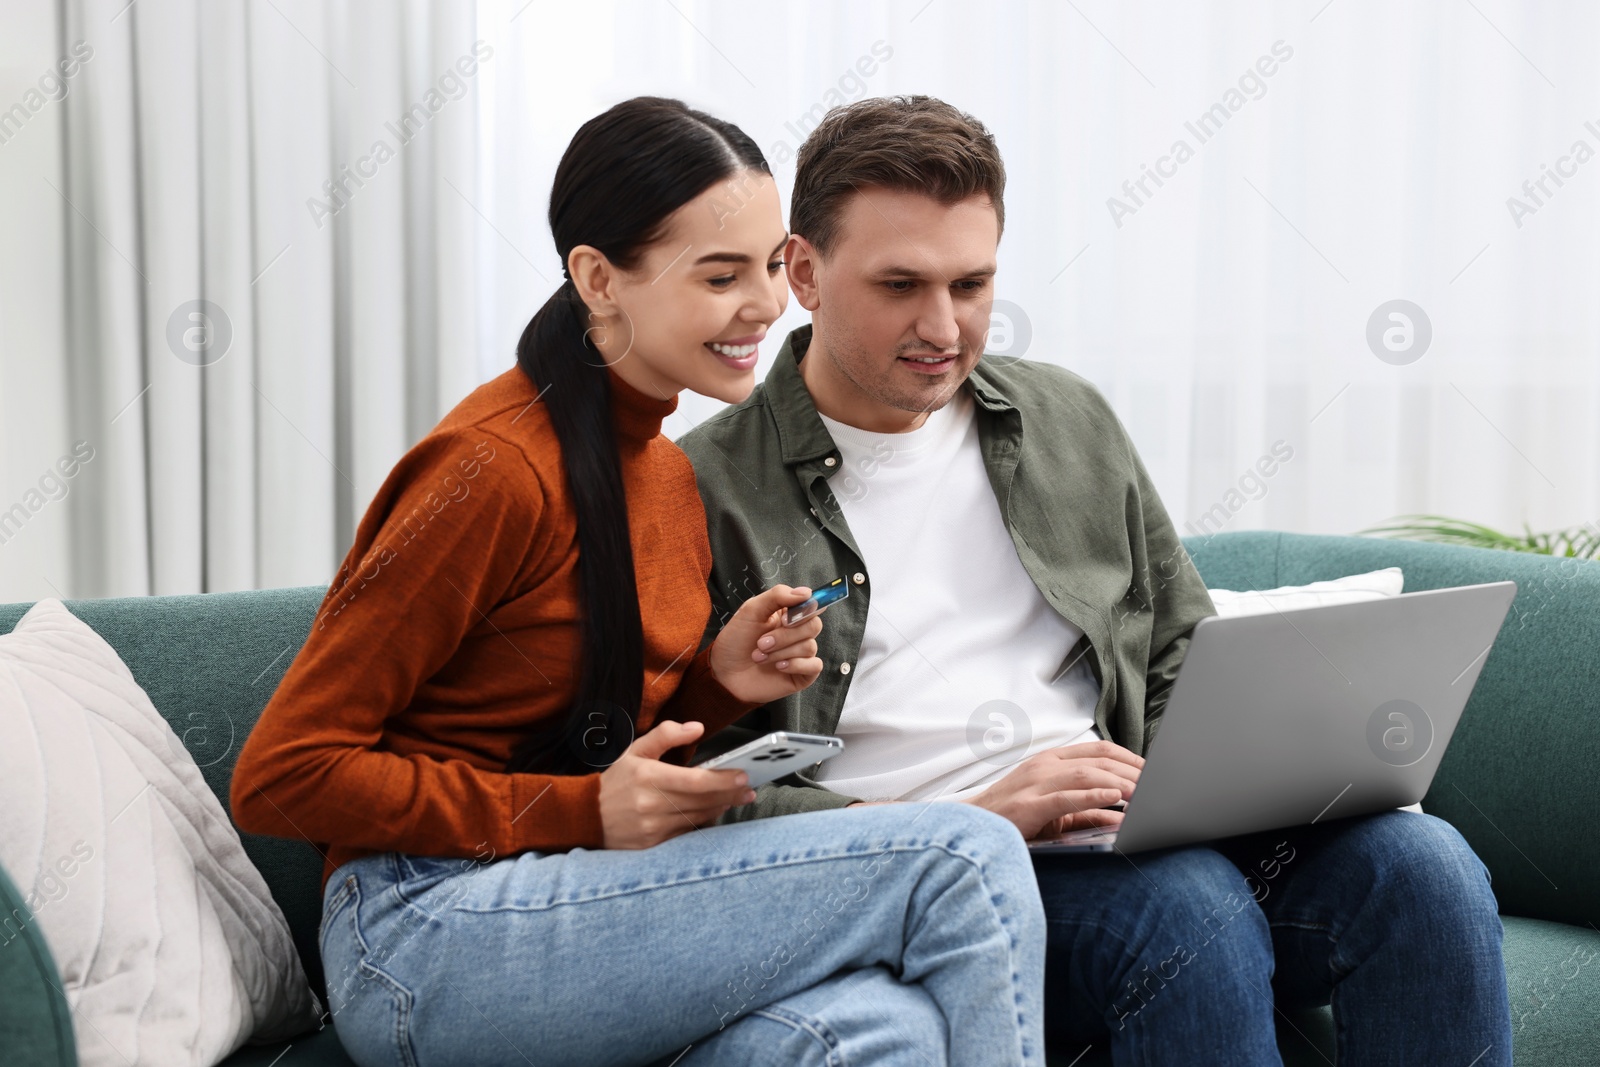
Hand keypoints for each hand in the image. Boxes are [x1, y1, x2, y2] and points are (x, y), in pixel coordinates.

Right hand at [598, 721, 756, 848]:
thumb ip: (666, 735)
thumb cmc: (615, 781)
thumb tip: (697, 727)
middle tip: (748, 789)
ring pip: (697, 818)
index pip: (695, 781)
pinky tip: (714, 812)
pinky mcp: (653, 844)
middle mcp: (651, 804)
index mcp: (648, 777)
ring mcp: (652, 827)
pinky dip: (703, 821)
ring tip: (738, 798)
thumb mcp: (635, 750)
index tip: (742, 776)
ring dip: (721, 808)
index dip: (722, 780)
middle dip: (729, 795)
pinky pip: (686, 833)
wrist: (585, 817)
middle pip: (701, 801)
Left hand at [708, 585, 824, 703]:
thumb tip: (806, 593)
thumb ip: (777, 596)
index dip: (803, 611)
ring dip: (781, 652)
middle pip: (813, 625)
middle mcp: (797, 633)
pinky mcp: (802, 674)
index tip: (782, 620)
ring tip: (759, 657)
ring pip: (809, 646)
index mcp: (788, 614)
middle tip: (761, 643)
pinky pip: (815, 665)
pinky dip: (796, 665)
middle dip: (785, 636)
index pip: (811, 605)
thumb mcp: (750, 611)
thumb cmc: (735, 641)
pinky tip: (778, 667)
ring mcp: (801, 654)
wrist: (724, 673)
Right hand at [965, 740, 1143, 839]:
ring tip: (1143, 792)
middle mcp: (1044, 766)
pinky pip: (1066, 797)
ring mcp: (1035, 783)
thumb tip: (1120, 813)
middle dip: (1131, 770)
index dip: (1129, 757)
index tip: (1152, 770)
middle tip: (1157, 782)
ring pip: (1086, 775)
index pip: (1098, 750)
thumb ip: (1086, 809)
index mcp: (1051, 761)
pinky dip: (1093, 797)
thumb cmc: (1014, 817)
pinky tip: (1115, 799)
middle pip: (1098, 760)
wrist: (973, 827)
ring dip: (1118, 783)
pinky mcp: (1030, 805)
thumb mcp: (1054, 809)